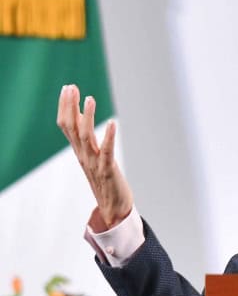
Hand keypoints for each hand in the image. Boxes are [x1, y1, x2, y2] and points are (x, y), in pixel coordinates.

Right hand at [56, 84, 133, 229]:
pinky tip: (111, 124)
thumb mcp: (94, 157)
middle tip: (71, 87)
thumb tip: (85, 117)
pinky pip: (106, 152)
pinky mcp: (108, 170)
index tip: (68, 88)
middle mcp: (83, 155)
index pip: (67, 125)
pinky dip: (108, 137)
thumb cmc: (105, 181)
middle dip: (70, 106)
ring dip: (88, 117)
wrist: (113, 208)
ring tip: (90, 98)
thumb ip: (88, 140)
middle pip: (71, 128)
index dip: (66, 107)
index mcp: (80, 152)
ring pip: (86, 137)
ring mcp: (94, 163)